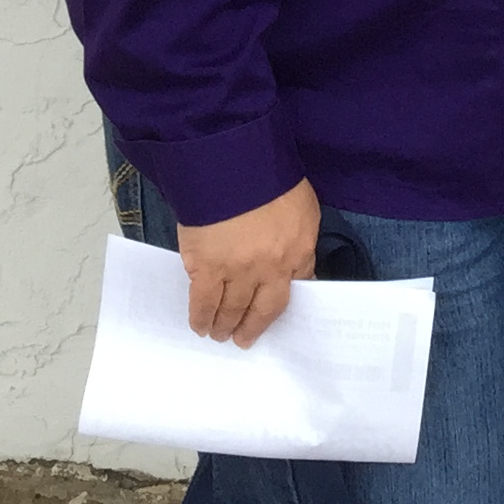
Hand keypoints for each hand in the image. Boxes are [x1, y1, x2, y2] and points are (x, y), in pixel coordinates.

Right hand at [177, 178, 319, 348]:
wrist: (235, 163)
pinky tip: (199, 325)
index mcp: (297, 251)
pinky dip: (200, 316)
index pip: (294, 289)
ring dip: (224, 326)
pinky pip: (203, 301)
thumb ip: (301, 240)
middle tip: (243, 340)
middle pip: (262, 309)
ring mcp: (237, 270)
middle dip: (252, 328)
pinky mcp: (207, 267)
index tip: (271, 316)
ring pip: (231, 309)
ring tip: (218, 334)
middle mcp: (270, 269)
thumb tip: (297, 266)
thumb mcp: (304, 209)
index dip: (280, 306)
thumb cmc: (271, 177)